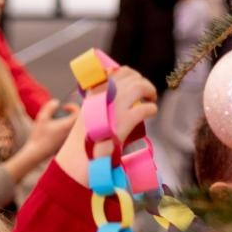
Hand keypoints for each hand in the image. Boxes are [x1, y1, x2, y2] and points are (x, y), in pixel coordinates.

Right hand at [26, 98, 77, 162]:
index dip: (73, 107)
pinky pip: (72, 136)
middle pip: (79, 121)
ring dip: (70, 122)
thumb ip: (50, 107)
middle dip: (73, 114)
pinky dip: (68, 130)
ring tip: (61, 120)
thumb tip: (56, 102)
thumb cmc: (39, 136)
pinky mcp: (66, 145)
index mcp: (67, 126)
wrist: (36, 153)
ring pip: (76, 129)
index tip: (64, 107)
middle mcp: (71, 133)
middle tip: (65, 112)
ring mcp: (69, 140)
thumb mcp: (42, 118)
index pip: (78, 113)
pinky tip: (58, 130)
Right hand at [55, 65, 158, 183]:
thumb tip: (120, 98)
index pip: (119, 72)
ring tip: (152, 101)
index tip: (137, 83)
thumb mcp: (88, 115)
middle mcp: (105, 94)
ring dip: (150, 92)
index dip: (132, 76)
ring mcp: (115, 106)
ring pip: (140, 87)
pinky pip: (145, 108)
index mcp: (96, 91)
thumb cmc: (85, 142)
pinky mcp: (124, 120)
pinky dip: (151, 109)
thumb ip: (101, 104)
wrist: (80, 159)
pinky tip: (151, 113)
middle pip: (132, 77)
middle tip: (148, 94)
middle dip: (144, 83)